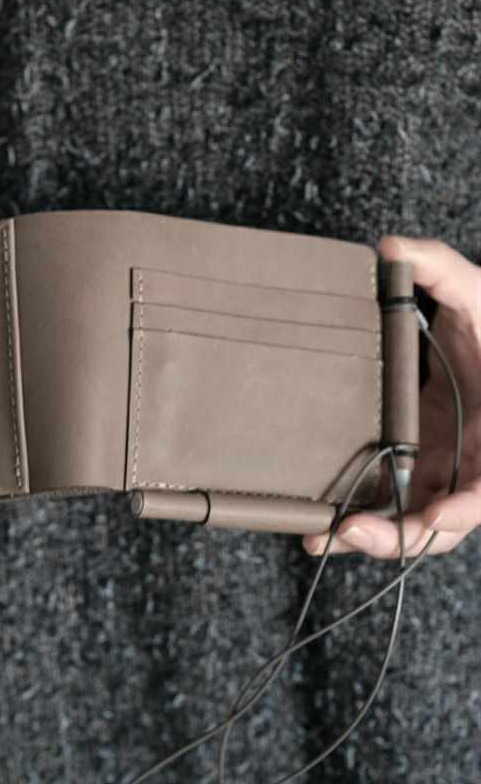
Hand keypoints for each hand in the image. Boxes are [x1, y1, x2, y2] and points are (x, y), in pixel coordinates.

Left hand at [303, 235, 480, 559]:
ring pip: (413, 522)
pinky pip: (393, 501)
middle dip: (401, 537)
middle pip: (444, 522)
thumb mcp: (476, 292)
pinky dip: (361, 516)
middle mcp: (472, 460)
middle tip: (351, 531)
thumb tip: (392, 246)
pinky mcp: (416, 463)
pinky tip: (319, 522)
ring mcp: (442, 466)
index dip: (467, 507)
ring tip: (319, 537)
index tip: (434, 514)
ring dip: (371, 537)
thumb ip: (440, 266)